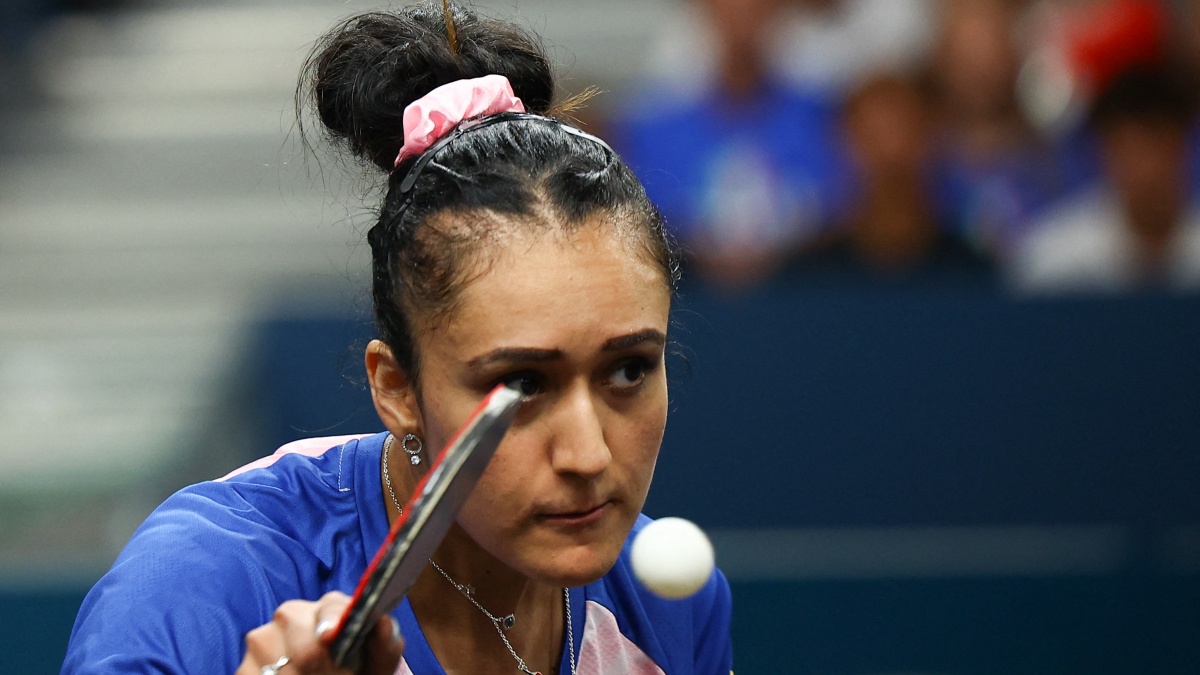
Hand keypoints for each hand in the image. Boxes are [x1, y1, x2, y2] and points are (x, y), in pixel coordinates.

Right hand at [237, 591, 403, 674]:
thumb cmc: (355, 670)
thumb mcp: (376, 662)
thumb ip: (384, 644)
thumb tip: (382, 622)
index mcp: (329, 608)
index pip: (330, 609)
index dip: (331, 623)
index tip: (330, 638)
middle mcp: (292, 614)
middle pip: (305, 645)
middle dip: (324, 669)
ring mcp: (263, 639)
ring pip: (281, 667)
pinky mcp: (244, 666)